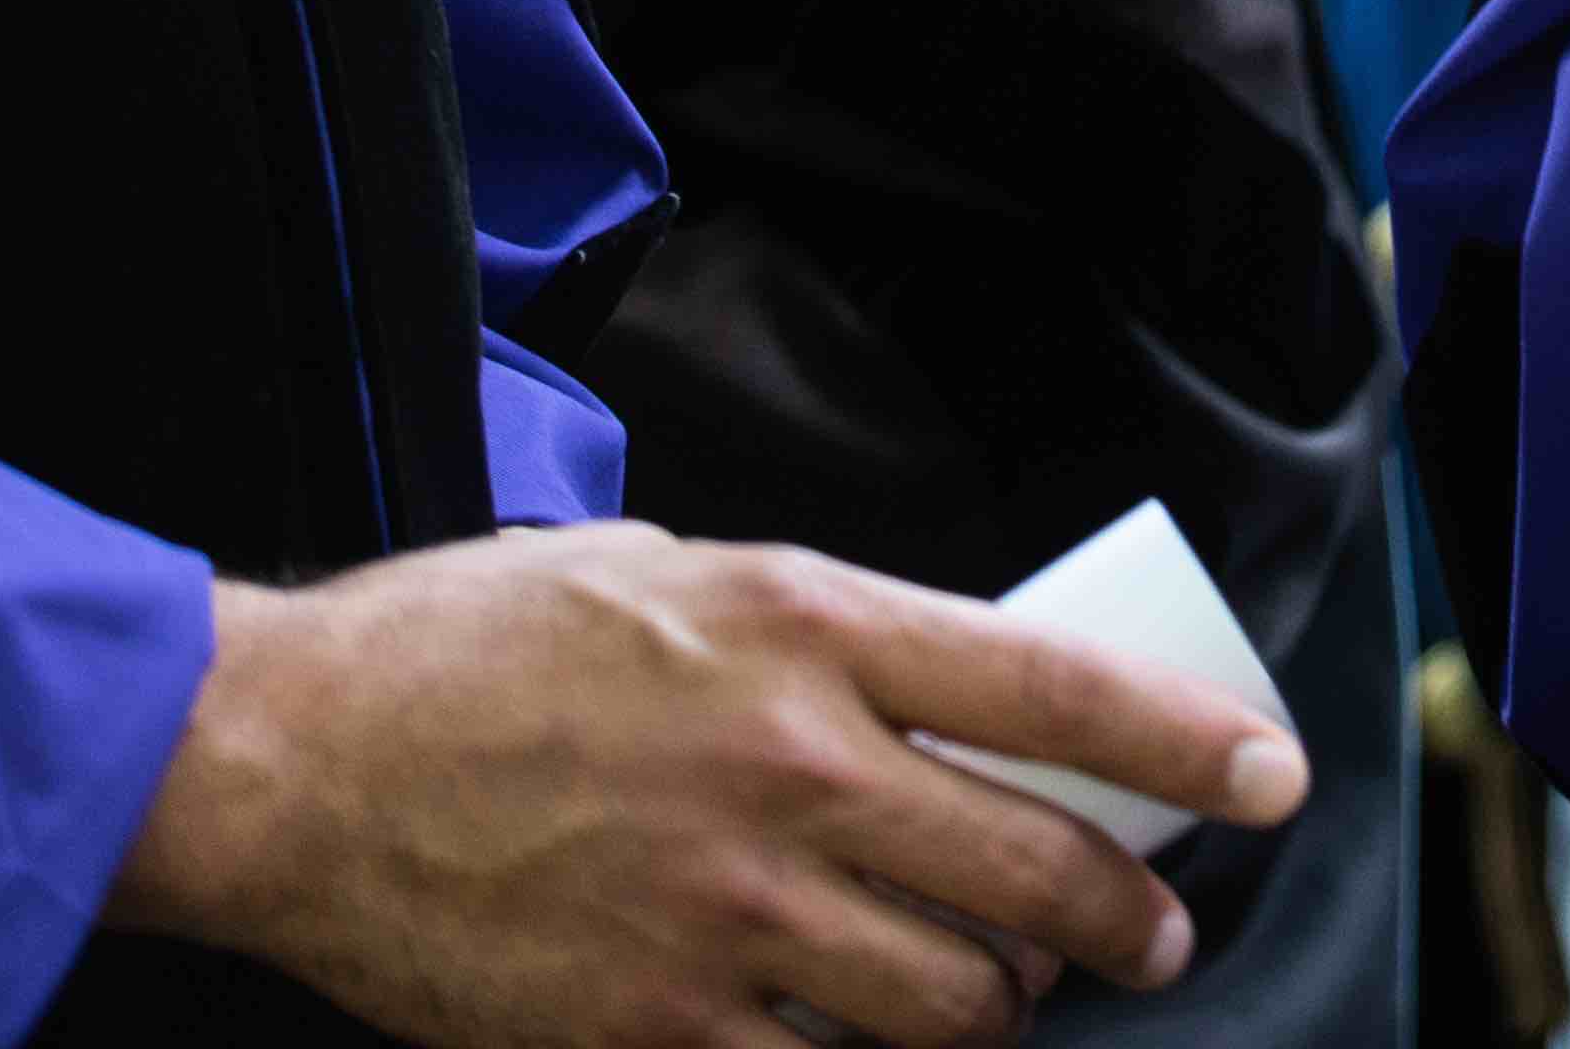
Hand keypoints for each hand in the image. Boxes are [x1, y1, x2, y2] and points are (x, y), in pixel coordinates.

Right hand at [111, 521, 1307, 1048]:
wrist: (298, 759)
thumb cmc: (465, 644)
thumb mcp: (663, 568)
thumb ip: (801, 628)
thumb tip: (919, 685)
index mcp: (801, 624)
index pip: (1057, 689)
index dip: (1192, 742)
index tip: (1272, 774)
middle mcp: (790, 766)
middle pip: (1034, 870)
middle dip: (1128, 918)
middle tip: (1150, 933)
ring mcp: (726, 908)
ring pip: (952, 1000)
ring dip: (999, 1008)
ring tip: (998, 995)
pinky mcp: (654, 1024)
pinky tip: (863, 1044)